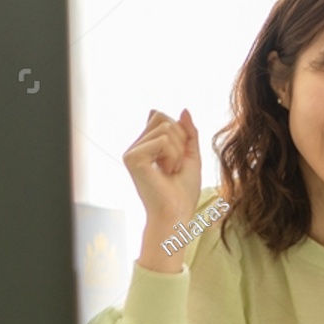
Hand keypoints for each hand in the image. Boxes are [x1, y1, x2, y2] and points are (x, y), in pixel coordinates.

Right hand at [125, 108, 200, 224]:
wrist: (176, 214)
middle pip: (164, 119)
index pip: (164, 118)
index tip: (177, 160)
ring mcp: (131, 152)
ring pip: (166, 129)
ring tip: (170, 171)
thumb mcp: (191, 156)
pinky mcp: (132, 158)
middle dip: (180, 142)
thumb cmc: (183, 192)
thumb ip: (188, 133)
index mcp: (145, 146)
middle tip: (174, 167)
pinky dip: (173, 157)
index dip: (181, 135)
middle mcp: (135, 147)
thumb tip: (184, 110)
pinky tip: (165, 173)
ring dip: (178, 152)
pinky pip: (163, 140)